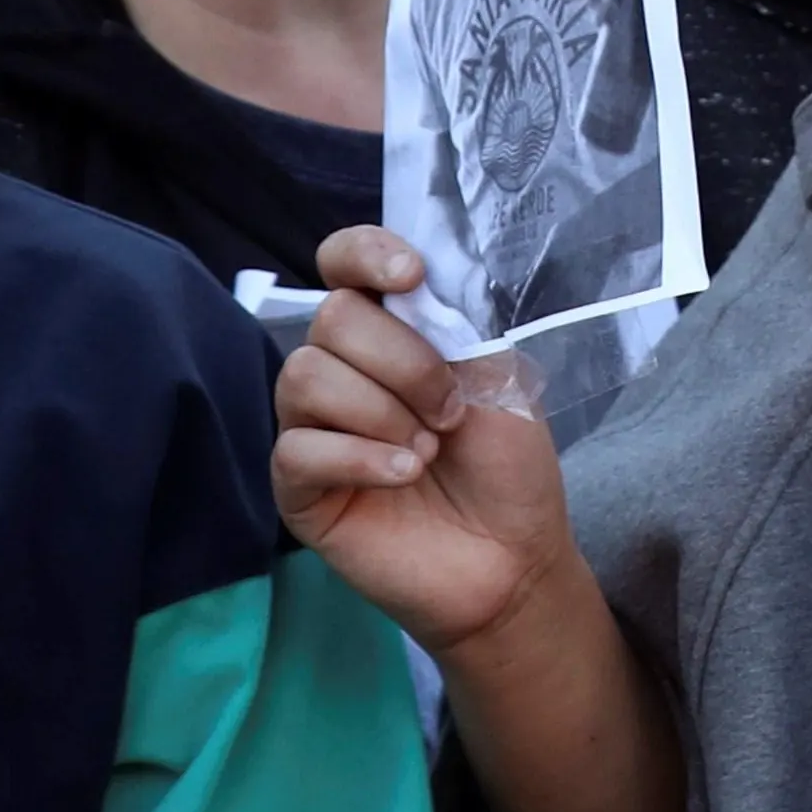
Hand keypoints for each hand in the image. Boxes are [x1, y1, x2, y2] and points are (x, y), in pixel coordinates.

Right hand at [274, 225, 589, 668]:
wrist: (513, 558)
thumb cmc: (507, 467)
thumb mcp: (497, 378)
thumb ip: (451, 323)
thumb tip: (411, 285)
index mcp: (390, 332)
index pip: (343, 262)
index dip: (364, 253)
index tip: (410, 278)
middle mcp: (342, 370)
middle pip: (331, 319)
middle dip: (402, 361)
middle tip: (450, 411)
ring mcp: (313, 428)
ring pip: (304, 377)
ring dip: (381, 412)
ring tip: (428, 450)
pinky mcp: (298, 489)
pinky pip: (298, 449)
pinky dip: (359, 456)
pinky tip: (403, 475)